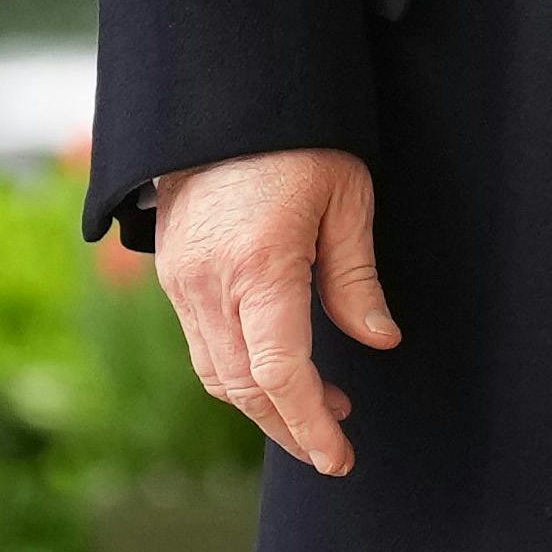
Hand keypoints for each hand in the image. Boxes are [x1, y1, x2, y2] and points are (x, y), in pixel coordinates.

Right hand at [146, 148, 396, 474]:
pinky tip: (279, 369)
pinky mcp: (173, 272)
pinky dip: (240, 372)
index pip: (279, 374)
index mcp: (258, 266)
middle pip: (245, 388)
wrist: (219, 93)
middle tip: (335, 449)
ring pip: (217, 373)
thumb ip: (356, 279)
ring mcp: (182, 280)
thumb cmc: (296, 138)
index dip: (310, 426)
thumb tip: (379, 342)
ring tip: (320, 410)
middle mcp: (209, 283)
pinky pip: (203, 344)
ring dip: (265, 405)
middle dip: (291, 428)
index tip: (339, 458)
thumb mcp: (346, 198)